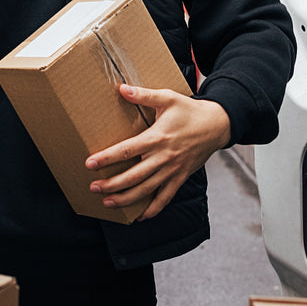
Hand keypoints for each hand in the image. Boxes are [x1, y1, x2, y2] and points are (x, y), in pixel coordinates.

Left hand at [84, 85, 231, 219]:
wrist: (217, 125)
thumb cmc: (189, 110)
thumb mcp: (168, 98)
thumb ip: (144, 95)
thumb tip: (121, 88)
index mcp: (157, 137)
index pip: (127, 150)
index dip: (107, 158)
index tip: (90, 164)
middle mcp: (163, 157)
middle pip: (134, 175)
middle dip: (112, 184)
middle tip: (93, 188)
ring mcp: (172, 170)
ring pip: (146, 189)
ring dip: (126, 199)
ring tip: (107, 203)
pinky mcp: (180, 178)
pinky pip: (166, 198)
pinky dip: (153, 209)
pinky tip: (140, 217)